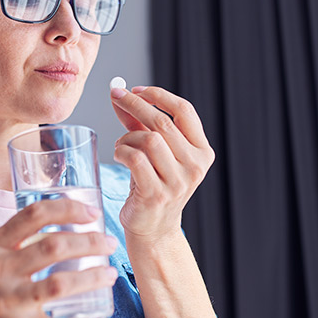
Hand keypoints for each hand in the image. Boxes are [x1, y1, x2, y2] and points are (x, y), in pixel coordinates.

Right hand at [0, 198, 118, 317]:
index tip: (91, 212)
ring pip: (62, 284)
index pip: (33, 215)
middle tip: (109, 244)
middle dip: (91, 242)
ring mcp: (7, 303)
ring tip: (110, 274)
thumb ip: (13, 243)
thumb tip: (57, 223)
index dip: (67, 208)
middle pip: (54, 246)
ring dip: (94, 278)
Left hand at [110, 86, 214, 240]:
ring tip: (122, 144)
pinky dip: (122, 151)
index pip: (184, 111)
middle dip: (135, 104)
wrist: (153, 228)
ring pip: (148, 140)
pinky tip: (120, 155)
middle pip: (162, 122)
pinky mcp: (156, 194)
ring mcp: (178, 182)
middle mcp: (195, 166)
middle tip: (116, 96)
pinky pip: (135, 159)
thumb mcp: (153, 151)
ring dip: (127, 136)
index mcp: (202, 151)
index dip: (159, 95)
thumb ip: (139, 122)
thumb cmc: (152, 184)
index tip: (136, 89)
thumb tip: (119, 93)